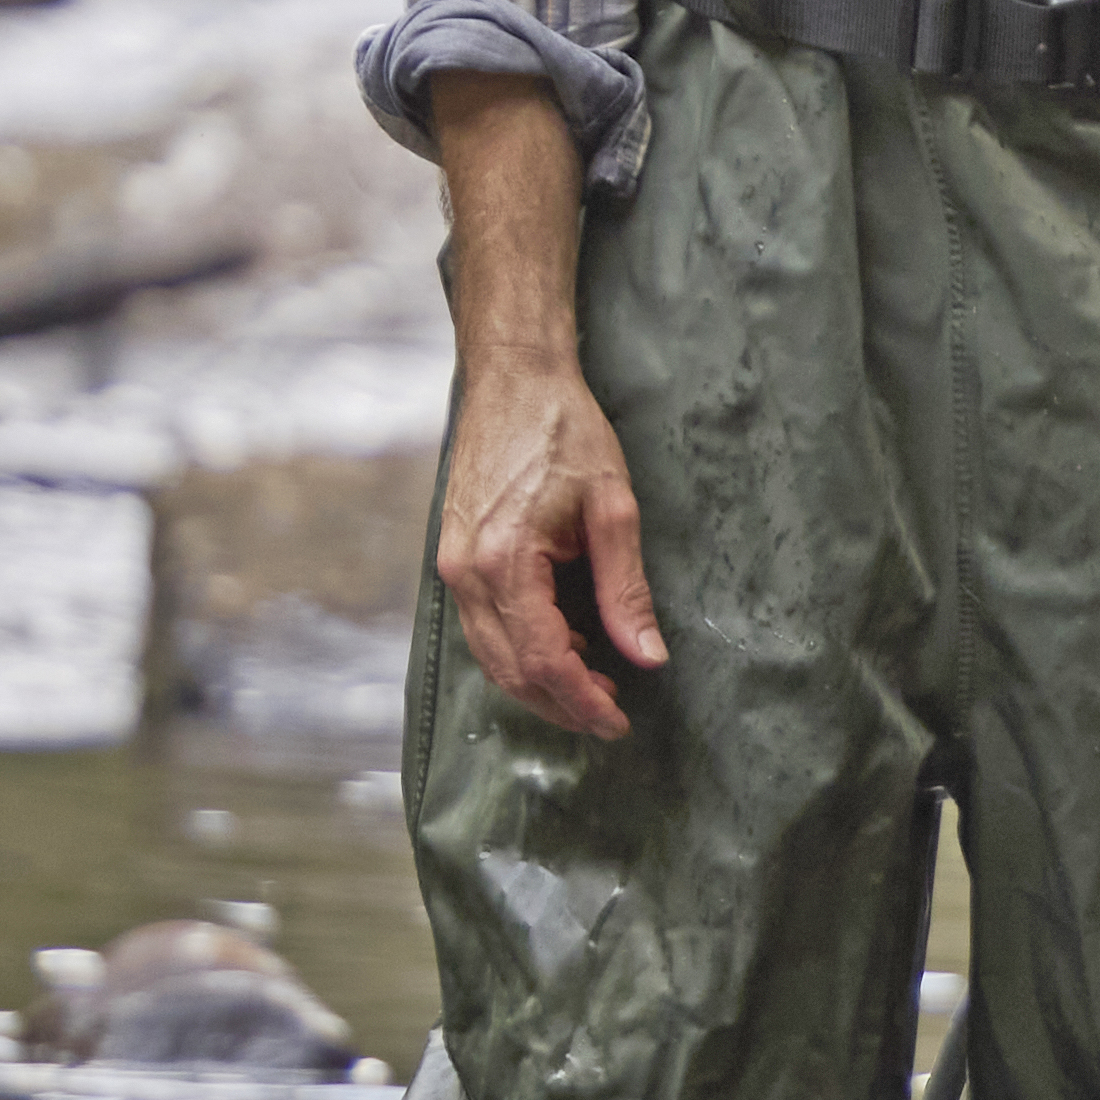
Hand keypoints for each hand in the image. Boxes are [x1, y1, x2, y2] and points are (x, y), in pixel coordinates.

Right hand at [436, 353, 669, 736]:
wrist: (513, 379)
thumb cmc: (564, 430)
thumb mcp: (614, 506)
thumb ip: (626, 588)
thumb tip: (647, 655)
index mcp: (503, 562)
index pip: (543, 660)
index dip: (582, 700)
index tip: (618, 720)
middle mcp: (465, 573)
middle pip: (510, 671)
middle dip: (561, 703)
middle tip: (611, 713)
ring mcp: (452, 567)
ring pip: (492, 656)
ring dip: (540, 681)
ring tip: (594, 684)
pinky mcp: (453, 558)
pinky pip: (484, 626)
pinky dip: (521, 648)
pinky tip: (564, 642)